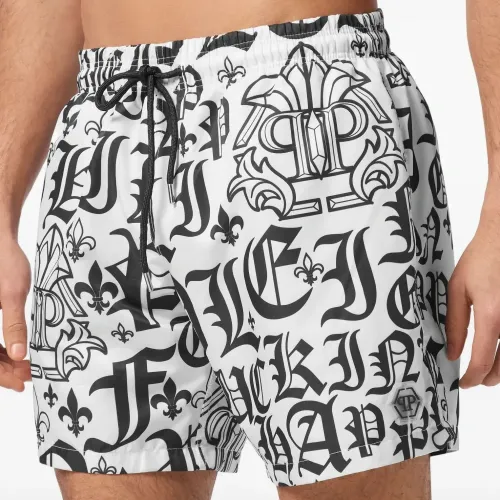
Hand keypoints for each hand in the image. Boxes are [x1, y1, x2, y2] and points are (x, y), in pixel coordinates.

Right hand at [0, 238, 31, 390]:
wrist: (0, 241)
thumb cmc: (4, 262)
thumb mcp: (11, 295)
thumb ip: (14, 325)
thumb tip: (20, 354)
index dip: (1, 375)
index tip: (21, 382)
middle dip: (6, 370)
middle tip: (31, 376)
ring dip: (6, 362)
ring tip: (29, 368)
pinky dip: (4, 350)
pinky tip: (20, 354)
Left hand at [447, 211, 499, 387]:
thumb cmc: (482, 258)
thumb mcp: (458, 288)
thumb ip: (454, 323)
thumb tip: (452, 352)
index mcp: (492, 314)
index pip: (482, 360)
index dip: (472, 377)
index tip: (465, 383)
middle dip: (490, 378)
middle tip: (478, 380)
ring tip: (490, 371)